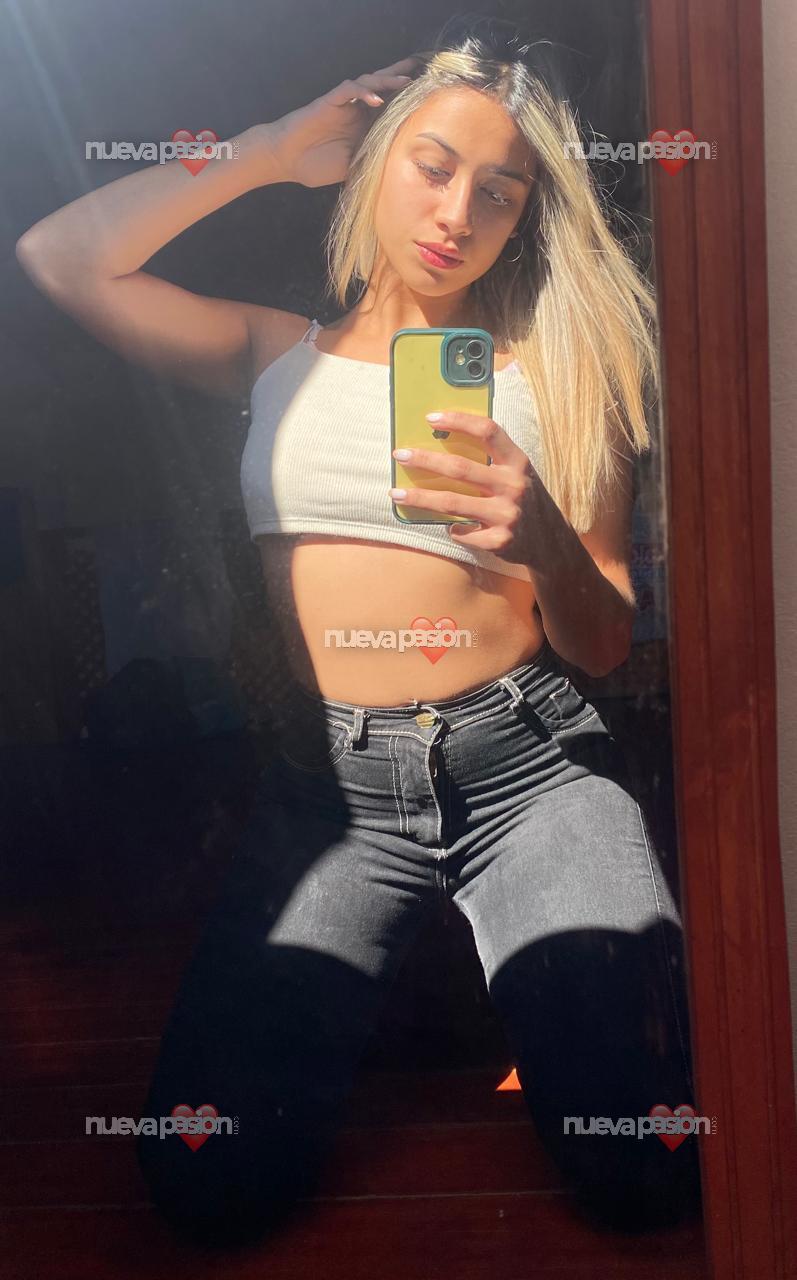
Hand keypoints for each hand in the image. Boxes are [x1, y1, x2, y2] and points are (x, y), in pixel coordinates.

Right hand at [266, 55, 423, 187]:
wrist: (287, 160)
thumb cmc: (316, 165)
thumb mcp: (352, 169)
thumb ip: (371, 164)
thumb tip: (398, 174)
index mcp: (363, 126)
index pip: (389, 108)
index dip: (405, 101)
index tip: (427, 99)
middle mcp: (356, 111)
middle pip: (382, 88)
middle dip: (401, 78)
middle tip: (422, 70)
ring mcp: (344, 104)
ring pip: (369, 83)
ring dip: (387, 81)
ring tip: (404, 82)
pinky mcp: (330, 100)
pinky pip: (349, 89)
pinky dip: (363, 92)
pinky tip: (375, 99)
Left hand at [389, 410, 539, 563]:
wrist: (551, 542)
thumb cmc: (524, 498)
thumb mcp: (517, 472)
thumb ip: (492, 458)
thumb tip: (442, 441)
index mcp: (517, 461)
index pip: (487, 431)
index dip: (459, 421)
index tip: (430, 418)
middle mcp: (514, 485)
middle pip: (460, 468)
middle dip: (425, 459)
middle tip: (400, 455)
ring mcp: (507, 514)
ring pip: (453, 503)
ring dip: (420, 499)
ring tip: (396, 494)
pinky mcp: (500, 540)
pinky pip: (463, 533)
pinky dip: (453, 529)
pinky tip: (449, 527)